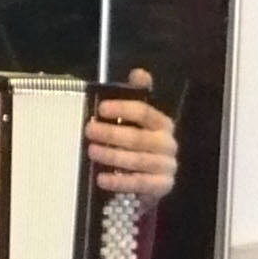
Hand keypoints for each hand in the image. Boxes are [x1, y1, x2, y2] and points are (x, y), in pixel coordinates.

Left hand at [86, 69, 178, 209]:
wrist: (154, 178)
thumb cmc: (141, 143)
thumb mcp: (138, 119)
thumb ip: (137, 95)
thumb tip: (138, 72)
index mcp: (162, 123)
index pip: (145, 112)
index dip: (123, 109)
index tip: (101, 109)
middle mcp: (168, 144)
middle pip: (139, 137)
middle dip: (112, 133)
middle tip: (89, 131)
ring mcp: (167, 166)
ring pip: (139, 160)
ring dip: (113, 156)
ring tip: (92, 152)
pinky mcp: (162, 186)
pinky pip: (140, 184)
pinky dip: (120, 182)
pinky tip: (102, 178)